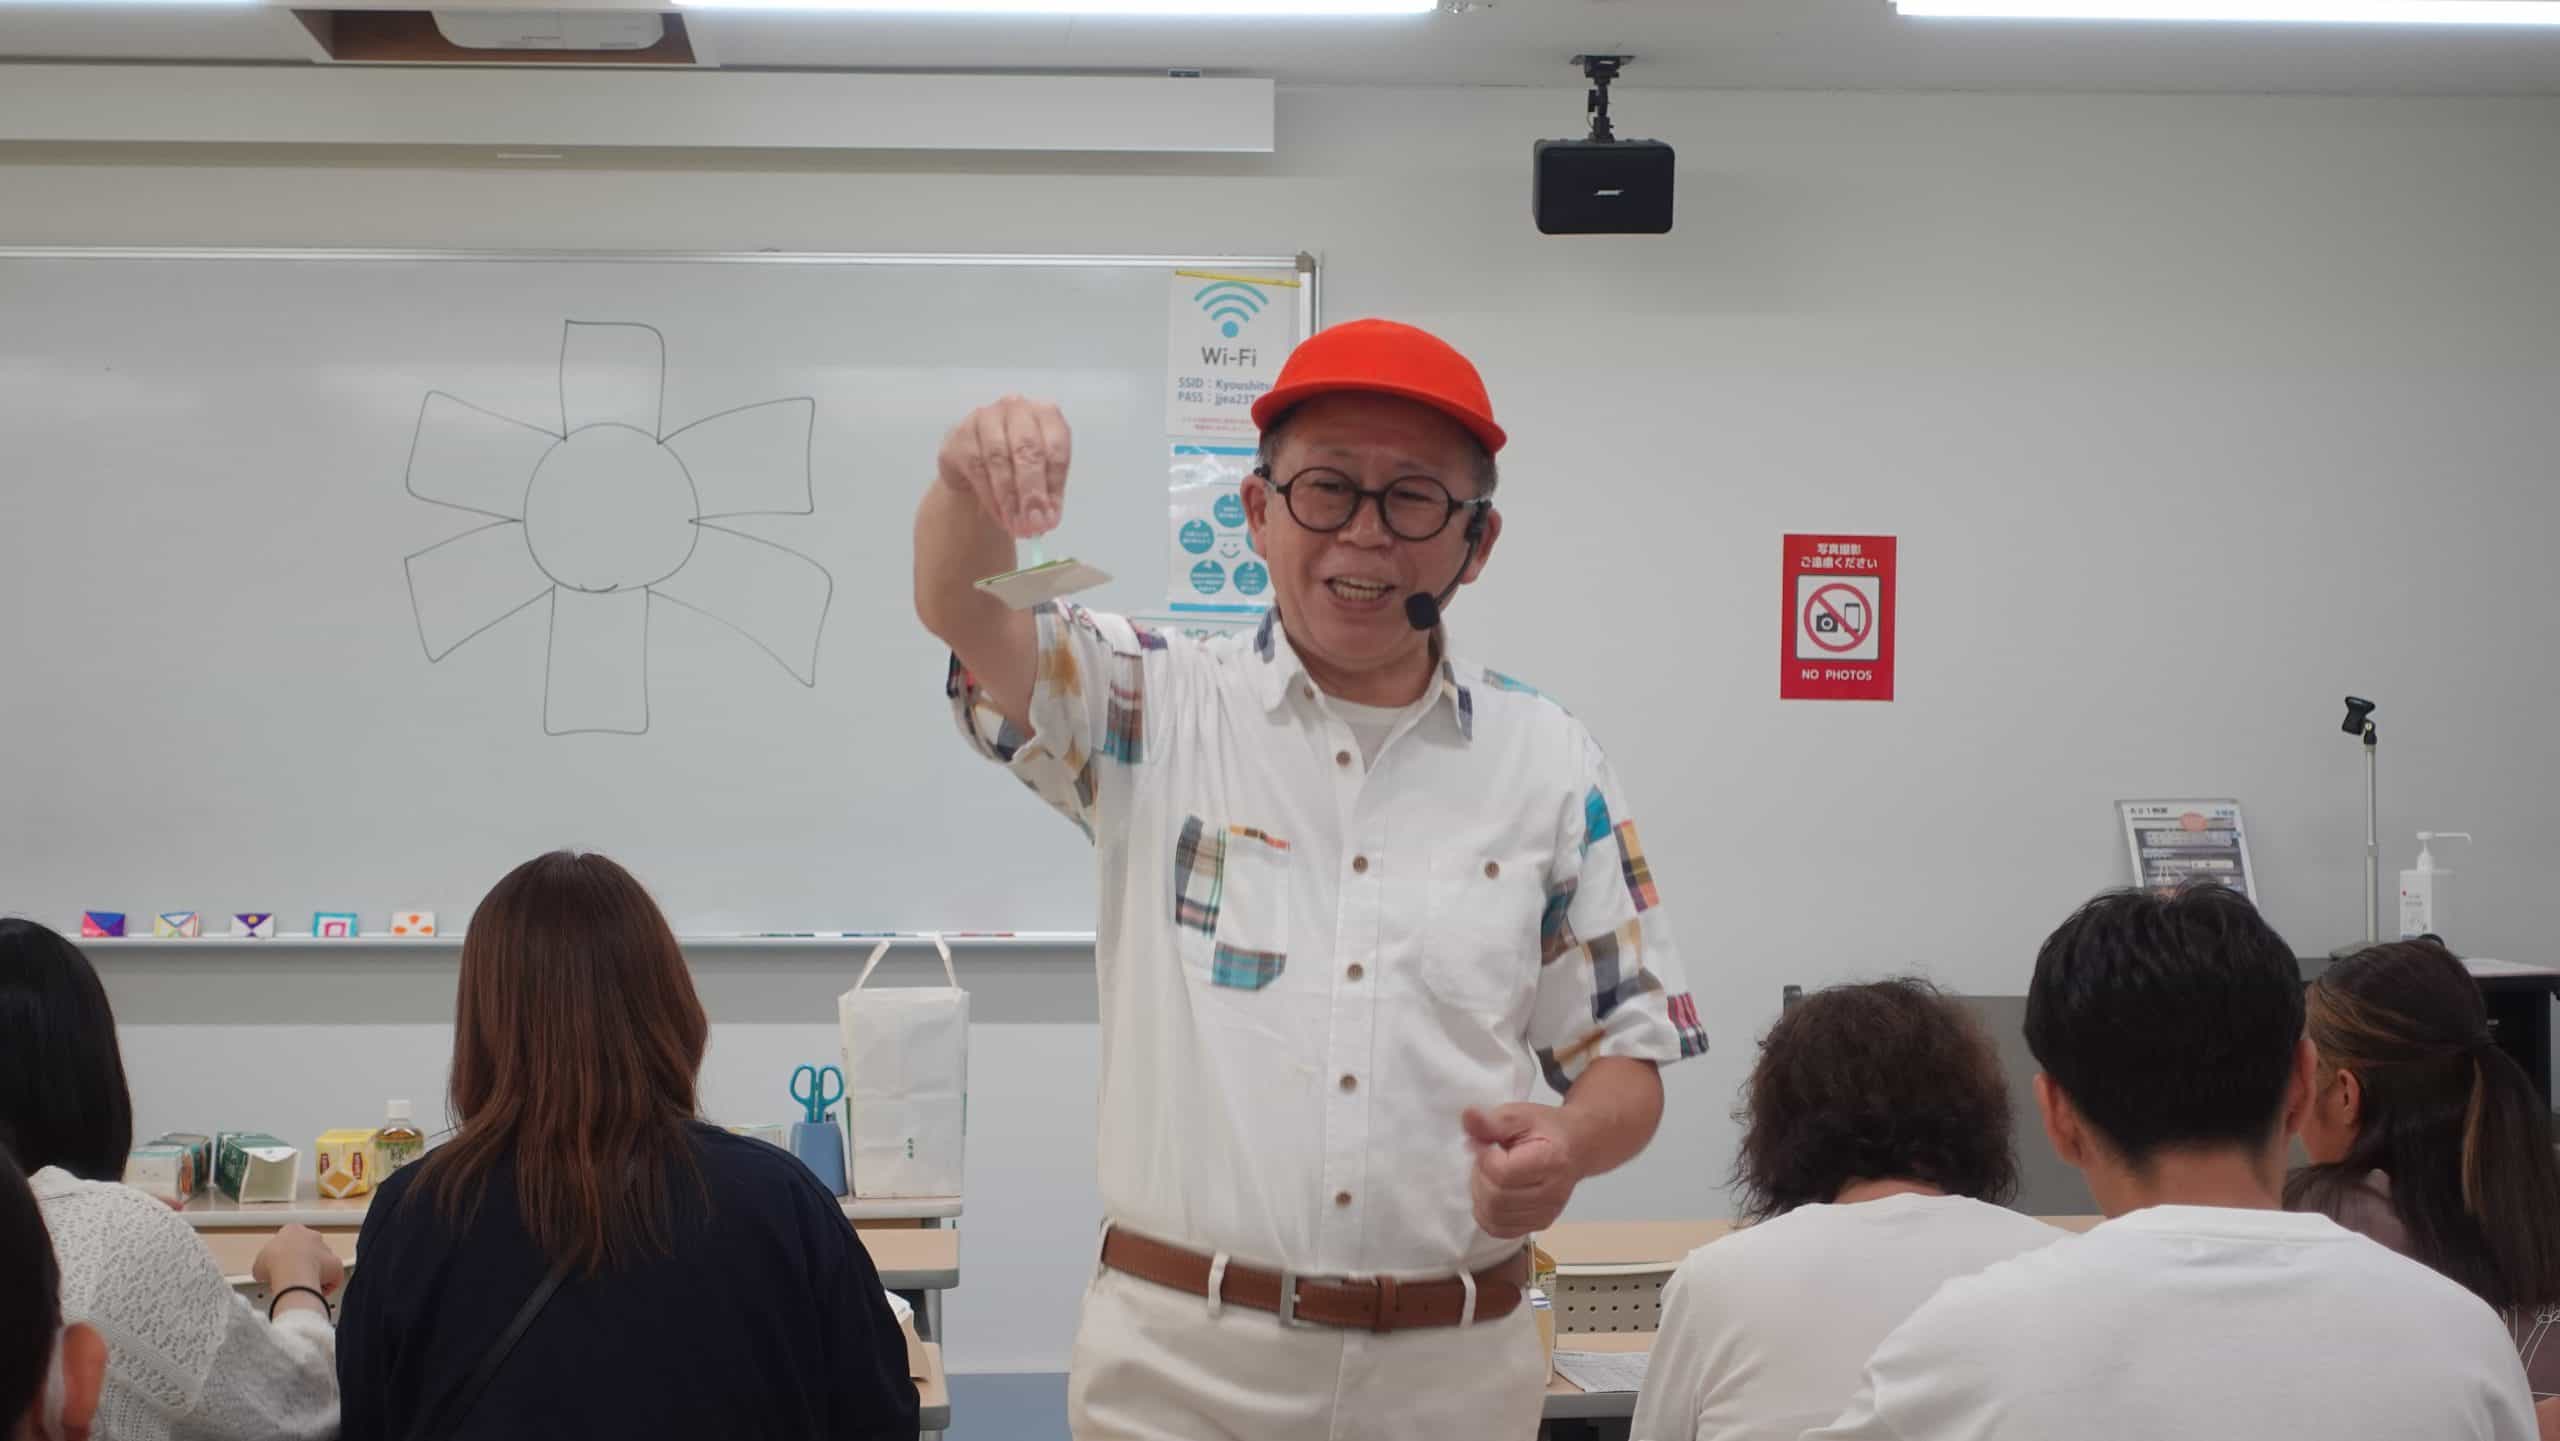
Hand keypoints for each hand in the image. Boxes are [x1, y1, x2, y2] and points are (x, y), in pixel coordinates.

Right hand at [252, 1224, 344, 1297]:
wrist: (291, 1272)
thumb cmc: (274, 1264)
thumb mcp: (258, 1262)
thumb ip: (264, 1264)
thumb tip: (265, 1274)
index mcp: (292, 1230)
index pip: (290, 1241)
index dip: (284, 1256)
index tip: (279, 1267)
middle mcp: (312, 1236)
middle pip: (309, 1251)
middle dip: (301, 1264)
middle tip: (291, 1278)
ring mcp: (326, 1249)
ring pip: (322, 1264)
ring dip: (314, 1275)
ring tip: (302, 1287)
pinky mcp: (336, 1264)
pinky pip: (333, 1278)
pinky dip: (326, 1287)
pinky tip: (315, 1292)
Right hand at [937, 395, 1071, 539]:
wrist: (975, 467)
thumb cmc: (1017, 467)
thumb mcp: (1041, 479)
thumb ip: (1047, 497)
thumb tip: (1046, 521)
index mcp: (1046, 414)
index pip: (1056, 447)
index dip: (1054, 486)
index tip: (1050, 518)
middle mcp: (1016, 408)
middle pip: (1027, 449)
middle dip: (1031, 492)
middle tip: (1033, 524)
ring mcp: (985, 417)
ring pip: (998, 459)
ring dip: (1008, 498)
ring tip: (1015, 526)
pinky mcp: (960, 435)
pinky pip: (976, 468)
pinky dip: (989, 496)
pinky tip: (998, 515)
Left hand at [1463, 1102, 1581, 1238]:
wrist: (1575, 1147)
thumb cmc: (1546, 1130)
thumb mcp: (1519, 1115)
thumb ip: (1491, 1121)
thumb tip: (1468, 1118)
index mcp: (1550, 1160)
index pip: (1501, 1173)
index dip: (1483, 1158)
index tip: (1485, 1144)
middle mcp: (1552, 1193)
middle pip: (1496, 1198)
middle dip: (1480, 1178)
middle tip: (1486, 1160)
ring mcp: (1547, 1212)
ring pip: (1494, 1217)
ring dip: (1481, 1196)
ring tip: (1490, 1175)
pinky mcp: (1541, 1223)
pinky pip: (1501, 1230)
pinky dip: (1488, 1214)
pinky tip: (1492, 1193)